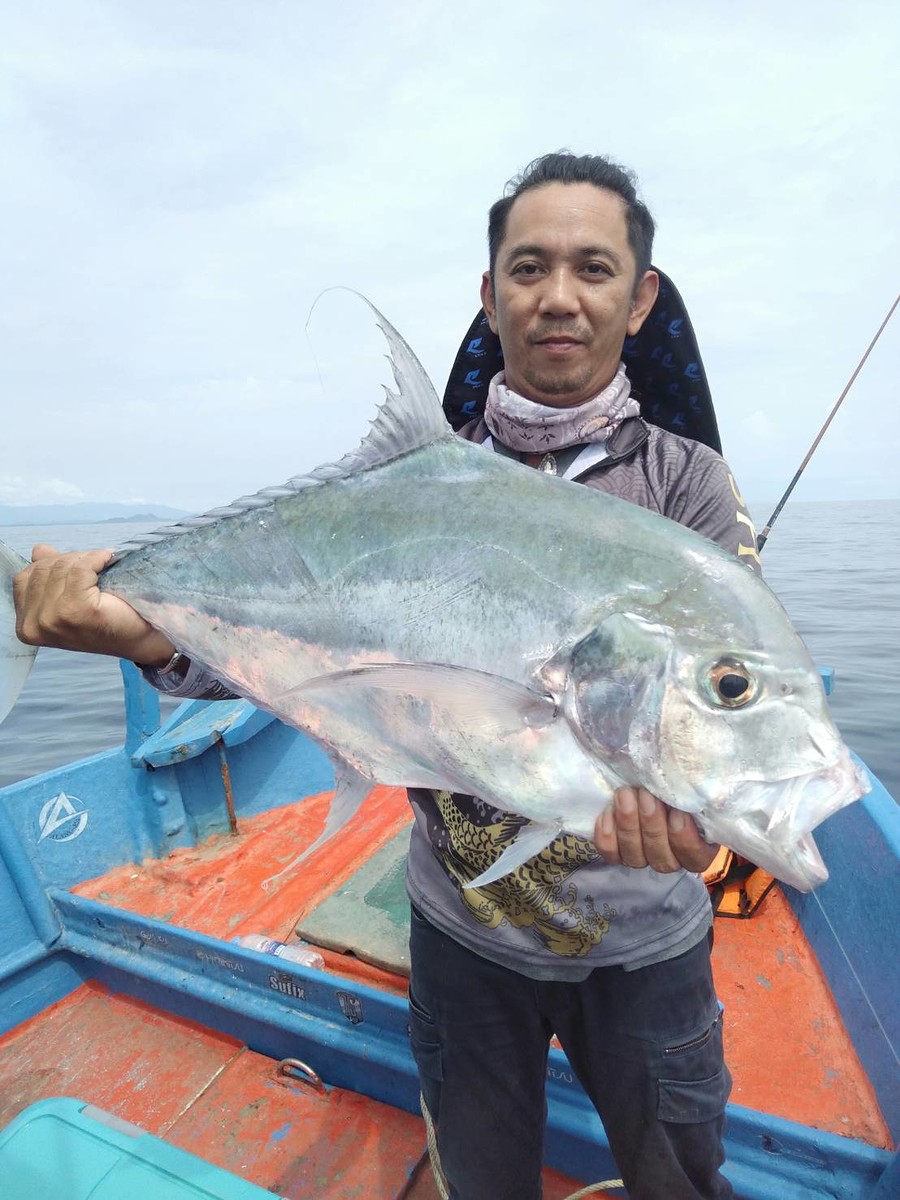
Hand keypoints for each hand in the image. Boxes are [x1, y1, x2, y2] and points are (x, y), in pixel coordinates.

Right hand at [14, 544, 175, 665]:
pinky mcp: (74, 610)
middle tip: (94, 565)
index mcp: (26, 626)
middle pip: (42, 570)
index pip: (25, 578)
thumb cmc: (108, 619)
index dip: (51, 563)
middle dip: (70, 559)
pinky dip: (96, 560)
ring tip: (102, 566)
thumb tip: (39, 551)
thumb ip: (51, 576)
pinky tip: (108, 562)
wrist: (141, 637)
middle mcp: (34, 625)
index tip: (77, 567)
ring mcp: (52, 619)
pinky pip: (80, 569)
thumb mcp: (71, 597)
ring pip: (61, 567)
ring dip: (85, 559)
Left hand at [594, 786, 718, 873]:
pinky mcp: (618, 852)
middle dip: (652, 825)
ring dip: (629, 825)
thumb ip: (696, 788)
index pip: (696, 857)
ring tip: (625, 795)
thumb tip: (693, 782)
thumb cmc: (676, 777)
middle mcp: (671, 856)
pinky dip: (608, 836)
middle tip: (646, 795)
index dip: (686, 840)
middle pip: (663, 859)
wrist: (642, 774)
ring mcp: (643, 856)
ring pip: (635, 857)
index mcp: (700, 845)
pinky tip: (608, 812)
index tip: (678, 814)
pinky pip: (611, 853)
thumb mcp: (691, 780)